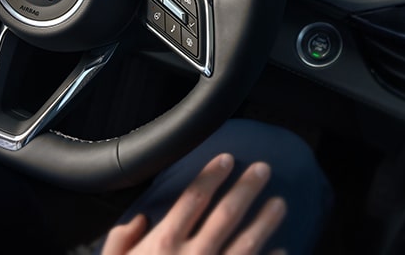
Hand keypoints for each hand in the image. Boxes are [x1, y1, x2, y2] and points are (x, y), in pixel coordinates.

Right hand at [103, 154, 286, 254]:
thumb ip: (120, 239)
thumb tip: (139, 218)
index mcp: (163, 243)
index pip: (192, 198)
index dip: (211, 175)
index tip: (226, 158)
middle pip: (225, 214)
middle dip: (246, 188)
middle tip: (264, 169)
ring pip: (246, 242)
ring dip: (265, 221)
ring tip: (280, 203)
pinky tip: (284, 251)